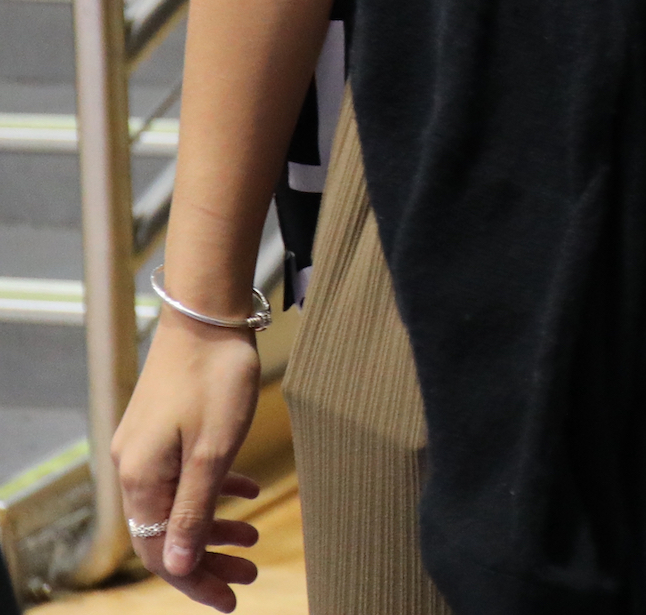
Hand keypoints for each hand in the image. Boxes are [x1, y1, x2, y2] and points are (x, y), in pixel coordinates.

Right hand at [110, 317, 265, 606]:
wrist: (207, 316)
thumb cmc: (216, 379)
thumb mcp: (212, 452)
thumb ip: (192, 511)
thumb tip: (177, 567)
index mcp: (140, 480)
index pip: (161, 551)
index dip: (195, 580)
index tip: (230, 601)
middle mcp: (135, 469)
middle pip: (168, 532)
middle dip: (208, 559)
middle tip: (250, 574)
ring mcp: (147, 448)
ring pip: (178, 504)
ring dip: (214, 527)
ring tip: (253, 541)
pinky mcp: (165, 429)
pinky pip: (186, 475)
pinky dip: (214, 491)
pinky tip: (248, 493)